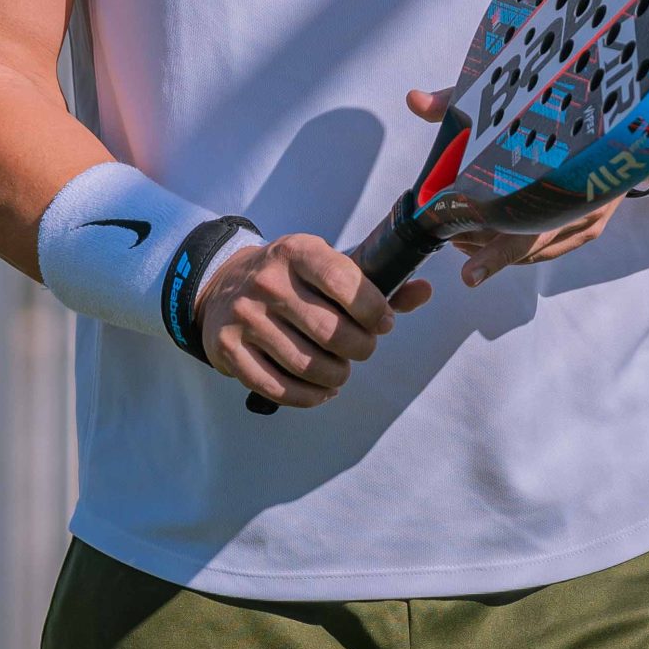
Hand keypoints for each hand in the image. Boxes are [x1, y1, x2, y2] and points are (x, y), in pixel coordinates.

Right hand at [195, 232, 433, 407]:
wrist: (223, 284)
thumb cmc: (290, 278)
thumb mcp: (327, 265)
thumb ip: (378, 282)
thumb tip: (424, 290)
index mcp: (296, 252)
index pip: (346, 284)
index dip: (375, 311)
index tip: (384, 323)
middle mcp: (267, 282)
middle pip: (332, 333)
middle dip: (360, 349)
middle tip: (361, 349)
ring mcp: (245, 317)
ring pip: (308, 366)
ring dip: (337, 376)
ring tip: (341, 370)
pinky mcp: (228, 349)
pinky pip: (278, 388)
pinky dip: (309, 397)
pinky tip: (321, 389)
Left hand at [406, 85, 623, 285]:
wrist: (622, 117)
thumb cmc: (559, 107)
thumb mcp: (507, 96)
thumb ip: (459, 100)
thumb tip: (415, 101)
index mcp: (564, 171)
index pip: (527, 224)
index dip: (497, 252)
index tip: (469, 276)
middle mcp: (581, 202)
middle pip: (528, 243)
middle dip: (484, 248)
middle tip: (450, 239)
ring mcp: (588, 217)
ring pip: (535, 249)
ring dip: (496, 248)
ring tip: (461, 236)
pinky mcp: (590, 225)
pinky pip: (549, 247)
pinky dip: (517, 245)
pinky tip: (489, 235)